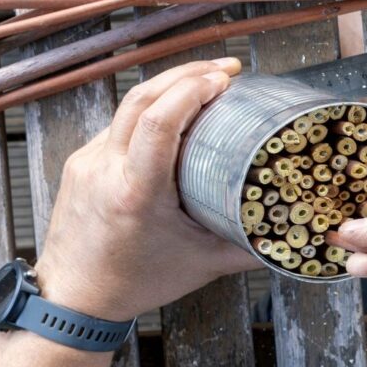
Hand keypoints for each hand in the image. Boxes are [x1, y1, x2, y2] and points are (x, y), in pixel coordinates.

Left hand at [33, 58, 259, 320]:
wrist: (72, 298)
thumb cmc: (135, 282)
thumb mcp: (202, 264)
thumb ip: (250, 246)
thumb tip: (294, 230)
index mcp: (135, 193)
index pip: (158, 121)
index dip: (191, 90)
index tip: (223, 81)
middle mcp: (105, 170)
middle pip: (142, 97)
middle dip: (187, 73)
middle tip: (226, 68)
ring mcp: (88, 162)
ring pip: (128, 106)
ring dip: (167, 86)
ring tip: (205, 81)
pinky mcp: (81, 161)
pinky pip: (118, 124)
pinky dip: (149, 110)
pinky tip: (173, 112)